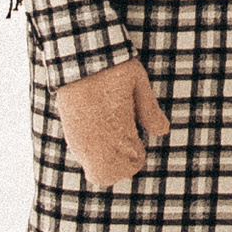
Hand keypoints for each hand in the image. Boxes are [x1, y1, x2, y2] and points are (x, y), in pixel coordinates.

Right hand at [56, 59, 169, 188]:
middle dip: (121, 164)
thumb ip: (149, 111)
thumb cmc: (112, 67)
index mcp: (115, 131)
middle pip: (108, 176)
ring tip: (112, 133)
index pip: (130, 165)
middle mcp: (94, 142)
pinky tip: (99, 128)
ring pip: (93, 171)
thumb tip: (162, 131)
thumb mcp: (138, 84)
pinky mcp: (69, 132)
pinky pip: (81, 156)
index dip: (138, 153)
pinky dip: (93, 151)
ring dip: (105, 160)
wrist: (77, 55)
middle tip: (126, 138)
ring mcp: (79, 140)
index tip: (137, 134)